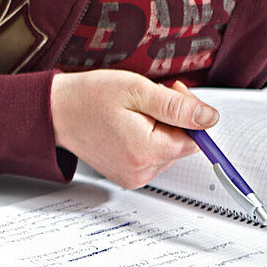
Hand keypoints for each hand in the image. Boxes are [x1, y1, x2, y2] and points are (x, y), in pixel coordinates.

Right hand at [51, 69, 215, 188]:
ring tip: (134, 113)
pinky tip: (129, 127)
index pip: (195, 138)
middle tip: (149, 99)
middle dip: (174, 120)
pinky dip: (148, 141)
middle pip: (182, 146)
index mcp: (145, 151)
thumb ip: (177, 106)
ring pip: (169, 152)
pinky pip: (153, 158)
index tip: (171, 93)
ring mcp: (133, 177)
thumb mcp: (137, 90)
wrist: (56, 112)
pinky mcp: (127, 177)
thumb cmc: (89, 98)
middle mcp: (140, 171)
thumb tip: (209, 118)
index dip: (189, 113)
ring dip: (160, 130)